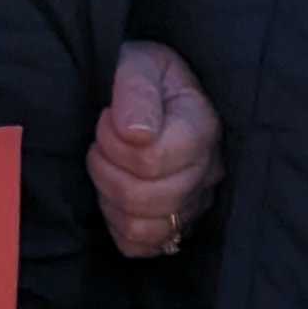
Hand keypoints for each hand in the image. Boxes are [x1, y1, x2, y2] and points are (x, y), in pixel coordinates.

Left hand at [90, 40, 221, 259]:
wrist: (146, 88)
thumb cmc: (141, 72)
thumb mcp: (138, 61)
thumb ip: (136, 89)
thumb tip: (135, 133)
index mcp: (202, 127)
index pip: (152, 160)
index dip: (113, 141)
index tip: (106, 116)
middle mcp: (207, 171)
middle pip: (146, 198)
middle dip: (105, 166)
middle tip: (99, 141)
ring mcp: (195, 202)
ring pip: (145, 228)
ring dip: (109, 196)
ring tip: (106, 165)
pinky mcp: (178, 223)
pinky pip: (144, 246)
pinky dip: (118, 224)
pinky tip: (112, 194)